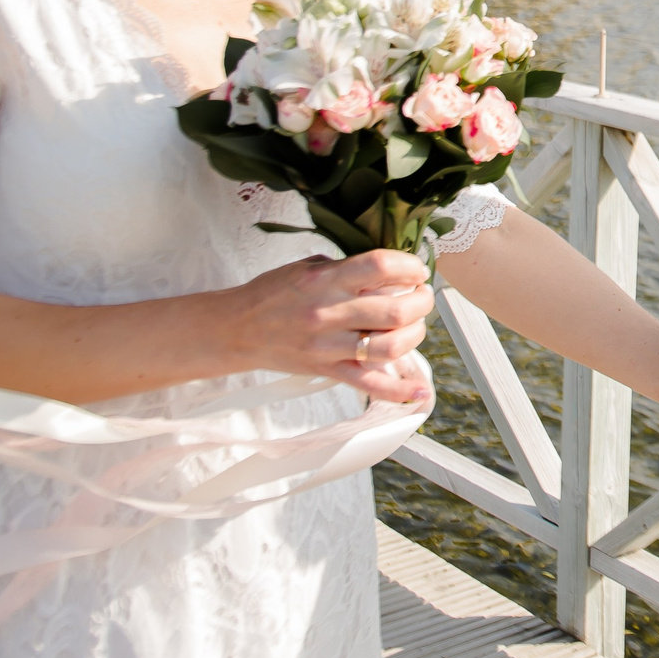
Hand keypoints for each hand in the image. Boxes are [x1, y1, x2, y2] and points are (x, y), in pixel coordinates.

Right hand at [226, 249, 433, 401]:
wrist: (236, 328)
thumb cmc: (272, 294)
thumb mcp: (307, 267)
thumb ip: (346, 268)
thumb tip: (390, 271)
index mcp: (326, 280)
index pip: (380, 267)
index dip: (409, 266)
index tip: (418, 270)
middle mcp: (329, 312)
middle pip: (394, 310)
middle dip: (421, 302)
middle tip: (422, 297)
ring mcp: (329, 346)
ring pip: (388, 347)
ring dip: (414, 336)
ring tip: (416, 325)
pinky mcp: (327, 370)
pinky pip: (368, 385)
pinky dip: (397, 391)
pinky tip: (419, 390)